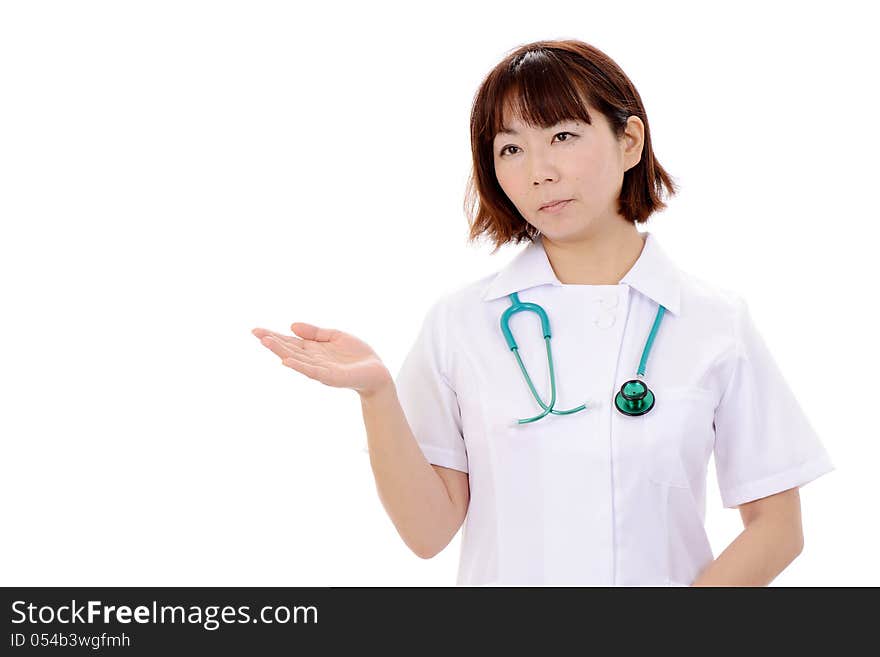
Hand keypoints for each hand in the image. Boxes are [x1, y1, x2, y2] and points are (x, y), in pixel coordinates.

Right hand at [252, 323, 391, 396]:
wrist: (376, 372)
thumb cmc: (357, 355)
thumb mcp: (335, 336)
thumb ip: (315, 332)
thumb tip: (292, 325)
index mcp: (313, 349)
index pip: (290, 342)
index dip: (274, 336)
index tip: (256, 330)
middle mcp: (313, 360)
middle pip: (289, 349)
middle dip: (273, 342)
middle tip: (256, 333)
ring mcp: (320, 369)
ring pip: (297, 359)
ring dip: (281, 351)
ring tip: (266, 342)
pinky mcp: (331, 377)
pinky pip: (312, 371)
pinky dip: (299, 366)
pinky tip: (286, 361)